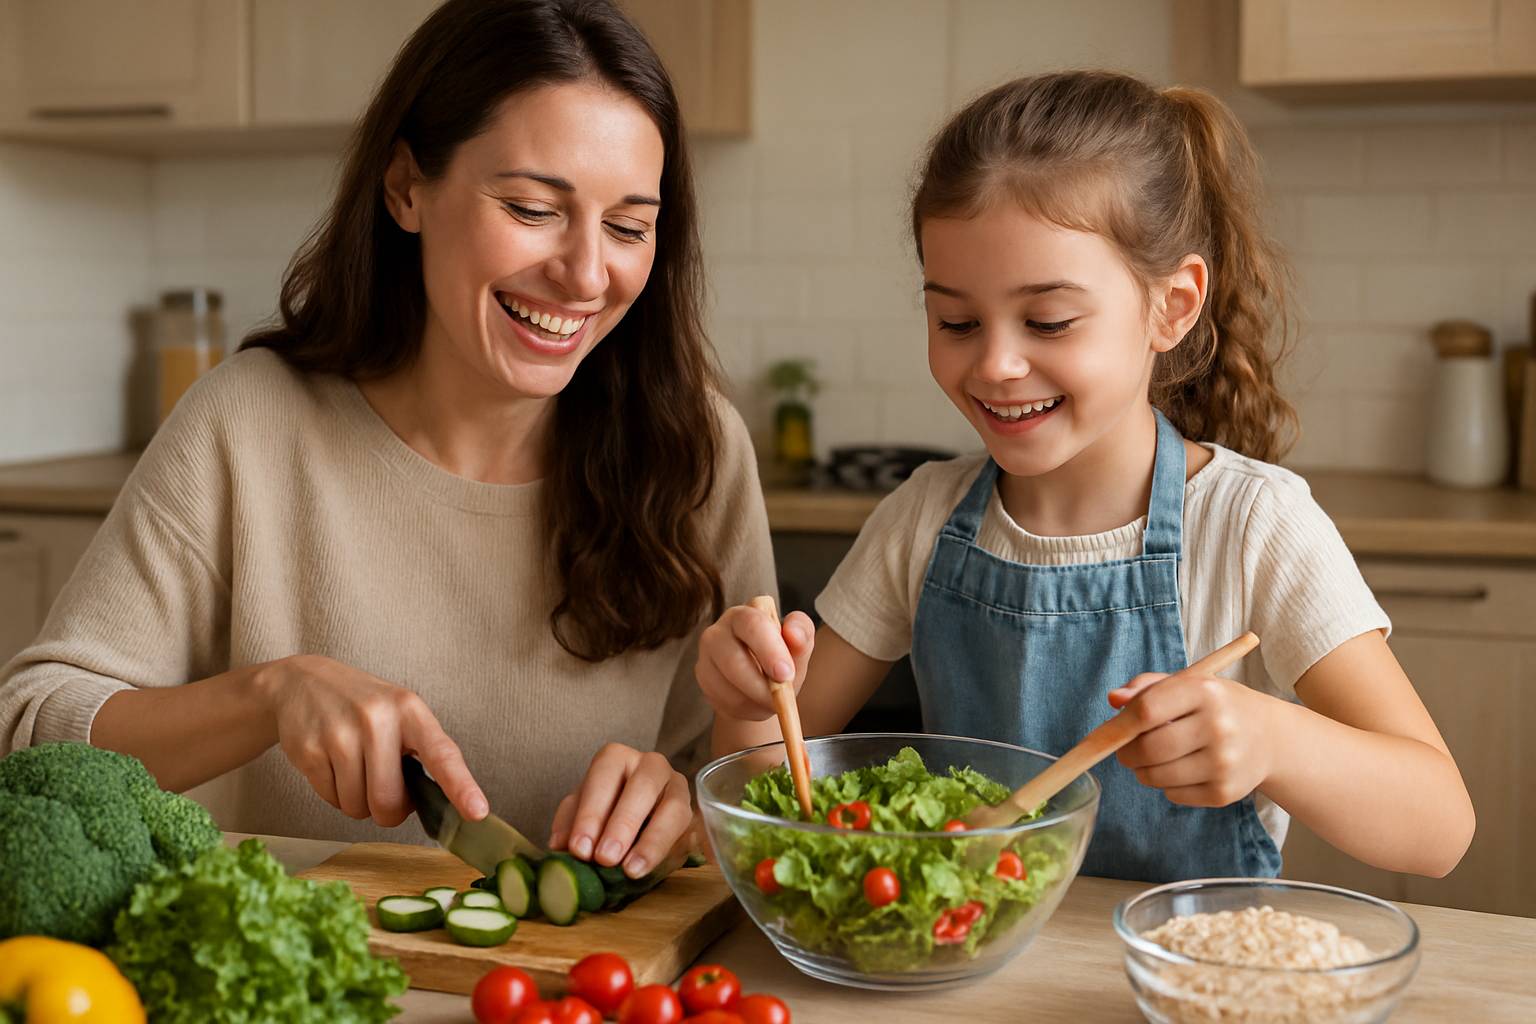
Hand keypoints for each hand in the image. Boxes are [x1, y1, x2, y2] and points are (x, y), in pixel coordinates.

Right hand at [255, 654, 487, 826]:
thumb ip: (419, 752)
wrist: (301, 683)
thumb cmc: (361, 706)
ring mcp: (340, 734)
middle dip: (387, 810)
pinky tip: (330, 764)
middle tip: (381, 788)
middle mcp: (377, 719)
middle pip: (388, 801)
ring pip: (357, 807)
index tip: (477, 811)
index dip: (461, 786)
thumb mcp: (398, 713)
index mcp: (409, 710)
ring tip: (352, 767)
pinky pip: (330, 801)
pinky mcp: (308, 750)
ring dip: (357, 802)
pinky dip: (333, 795)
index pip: (441, 753)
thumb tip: (438, 805)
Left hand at [547, 743, 694, 877]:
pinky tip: (649, 869)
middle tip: (605, 858)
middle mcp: (651, 765)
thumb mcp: (582, 812)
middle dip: (622, 824)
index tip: (579, 849)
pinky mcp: (692, 815)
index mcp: (617, 758)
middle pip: (642, 787)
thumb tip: (559, 844)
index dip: (591, 813)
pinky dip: (666, 852)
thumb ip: (570, 824)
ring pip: (673, 808)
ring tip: (630, 870)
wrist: (637, 821)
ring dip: (651, 841)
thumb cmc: (604, 810)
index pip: (604, 776)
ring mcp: (677, 787)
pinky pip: (685, 831)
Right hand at [695, 604, 814, 720]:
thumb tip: (793, 633)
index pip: (752, 623)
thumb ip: (802, 636)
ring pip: (725, 680)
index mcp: (748, 613)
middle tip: (779, 697)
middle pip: (732, 655)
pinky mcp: (702, 674)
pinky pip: (720, 695)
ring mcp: (707, 652)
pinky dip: (741, 705)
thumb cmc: (781, 661)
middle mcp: (721, 627)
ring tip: (770, 700)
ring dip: (752, 697)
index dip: (769, 649)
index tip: (786, 674)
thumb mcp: (798, 649)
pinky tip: (752, 702)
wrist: (760, 689)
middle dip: (758, 681)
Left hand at [1108, 671, 1278, 807]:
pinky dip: (1167, 786)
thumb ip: (1146, 688)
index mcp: (1205, 692)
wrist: (1270, 737)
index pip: (1147, 710)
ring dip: (1143, 772)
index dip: (1120, 724)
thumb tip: (1113, 699)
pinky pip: (1173, 795)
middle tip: (1127, 751)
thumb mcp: (1188, 685)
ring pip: (1157, 776)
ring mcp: (1224, 762)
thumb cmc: (1216, 706)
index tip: (1111, 731)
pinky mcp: (1225, 792)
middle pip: (1149, 748)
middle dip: (1127, 753)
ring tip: (1154, 760)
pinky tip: (1182, 771)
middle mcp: (1219, 727)